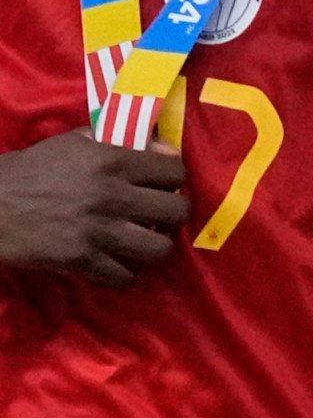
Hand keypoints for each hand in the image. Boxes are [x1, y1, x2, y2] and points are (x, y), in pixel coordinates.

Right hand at [0, 130, 187, 283]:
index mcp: (112, 160)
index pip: (176, 172)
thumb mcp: (71, 143)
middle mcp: (113, 194)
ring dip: (152, 247)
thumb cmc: (28, 170)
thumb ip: (115, 141)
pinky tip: (112, 263)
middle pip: (178, 212)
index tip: (161, 187)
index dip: (173, 180)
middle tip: (155, 217)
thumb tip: (158, 145)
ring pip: (159, 249)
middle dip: (171, 216)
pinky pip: (124, 276)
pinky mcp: (81, 259)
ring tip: (138, 243)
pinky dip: (121, 273)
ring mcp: (99, 230)